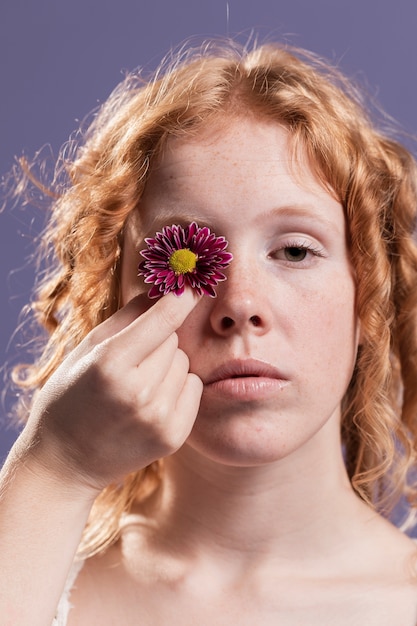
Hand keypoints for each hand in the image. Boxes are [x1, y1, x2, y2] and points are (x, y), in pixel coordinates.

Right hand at [21, 289, 202, 494]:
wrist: (67, 460)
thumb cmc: (73, 394)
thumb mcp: (86, 349)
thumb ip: (127, 316)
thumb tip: (166, 289)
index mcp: (109, 364)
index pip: (163, 319)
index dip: (181, 297)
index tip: (193, 283)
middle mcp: (137, 392)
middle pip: (174, 340)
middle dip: (158, 341)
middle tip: (133, 360)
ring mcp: (158, 417)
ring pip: (185, 363)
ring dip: (168, 365)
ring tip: (139, 384)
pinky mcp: (174, 436)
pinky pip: (194, 388)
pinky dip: (178, 387)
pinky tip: (152, 401)